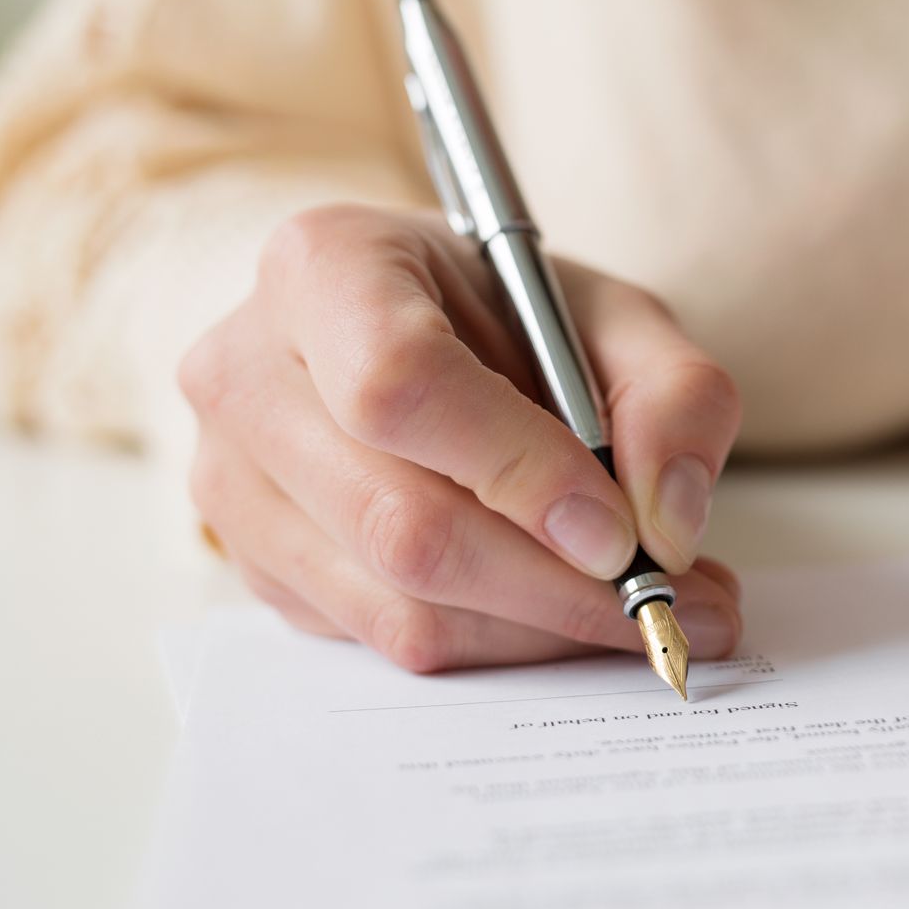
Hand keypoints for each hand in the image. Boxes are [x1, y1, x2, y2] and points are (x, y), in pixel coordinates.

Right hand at [181, 204, 743, 671]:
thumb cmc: (508, 313)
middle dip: (554, 584)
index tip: (621, 533)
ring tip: (647, 609)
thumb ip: (674, 394)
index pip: (400, 384)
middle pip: (398, 520)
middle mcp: (246, 373)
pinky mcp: (258, 567)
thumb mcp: (614, 313)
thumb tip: (666, 523)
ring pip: (395, 604)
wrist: (414, 331)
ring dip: (541, 629)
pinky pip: (385, 640)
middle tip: (672, 603)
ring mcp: (234, 481)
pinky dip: (501, 643)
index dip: (518, 471)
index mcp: (324, 265)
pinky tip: (569, 610)